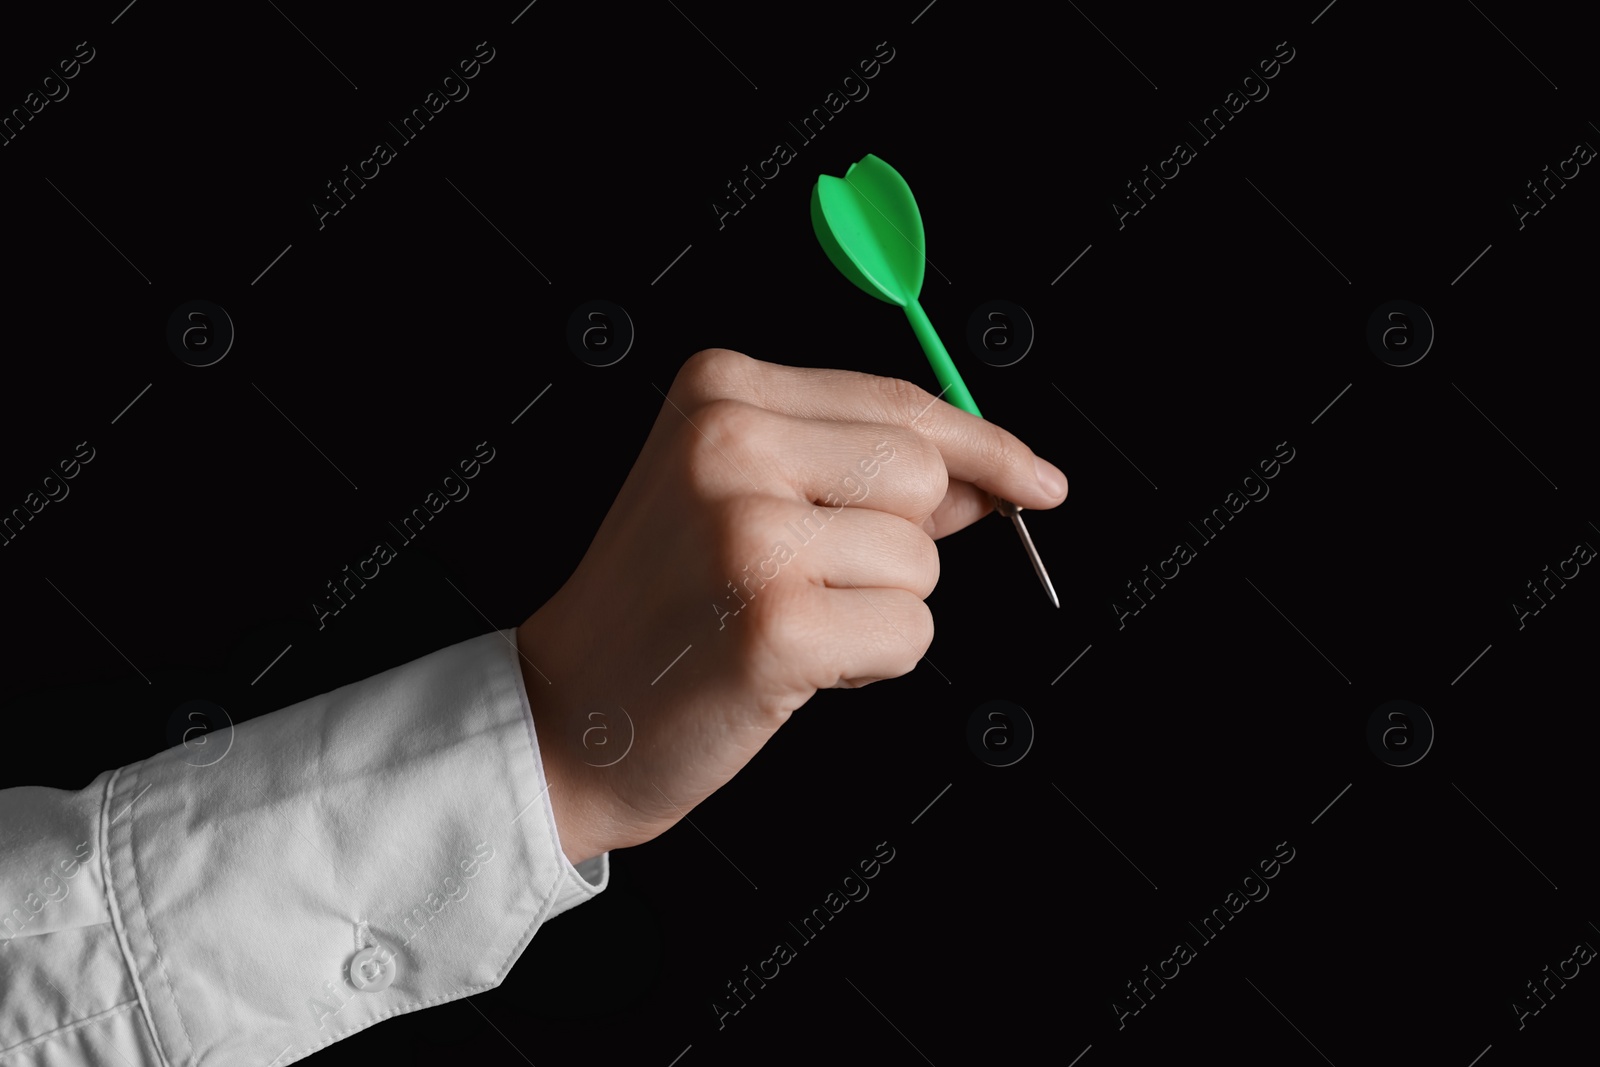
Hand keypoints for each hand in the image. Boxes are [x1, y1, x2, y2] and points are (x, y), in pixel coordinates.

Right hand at [516, 349, 1067, 863]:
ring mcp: (749, 532)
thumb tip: (987, 474)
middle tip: (817, 578)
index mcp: (719, 390)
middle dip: (901, 542)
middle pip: (922, 474)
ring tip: (786, 619)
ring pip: (922, 563)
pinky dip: (871, 661)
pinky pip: (909, 632)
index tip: (1034, 479)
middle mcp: (730, 444)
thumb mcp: (739, 493)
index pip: (897, 403)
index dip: (981, 447)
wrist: (569, 711)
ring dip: (878, 608)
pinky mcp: (776, 622)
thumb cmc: (664, 605)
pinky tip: (794, 663)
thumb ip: (860, 470)